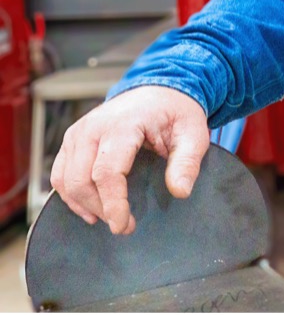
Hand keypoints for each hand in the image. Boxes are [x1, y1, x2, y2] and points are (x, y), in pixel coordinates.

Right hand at [50, 85, 209, 234]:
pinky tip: (90, 207)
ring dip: (83, 205)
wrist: (160, 89)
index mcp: (122, 124)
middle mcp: (93, 127)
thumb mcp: (194, 133)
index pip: (107, 172)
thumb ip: (187, 162)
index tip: (123, 225)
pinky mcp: (73, 139)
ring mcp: (78, 132)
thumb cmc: (176, 111)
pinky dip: (71, 195)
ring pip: (65, 180)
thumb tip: (180, 191)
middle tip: (124, 225)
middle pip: (80, 180)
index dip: (112, 203)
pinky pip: (60, 174)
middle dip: (100, 208)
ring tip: (109, 218)